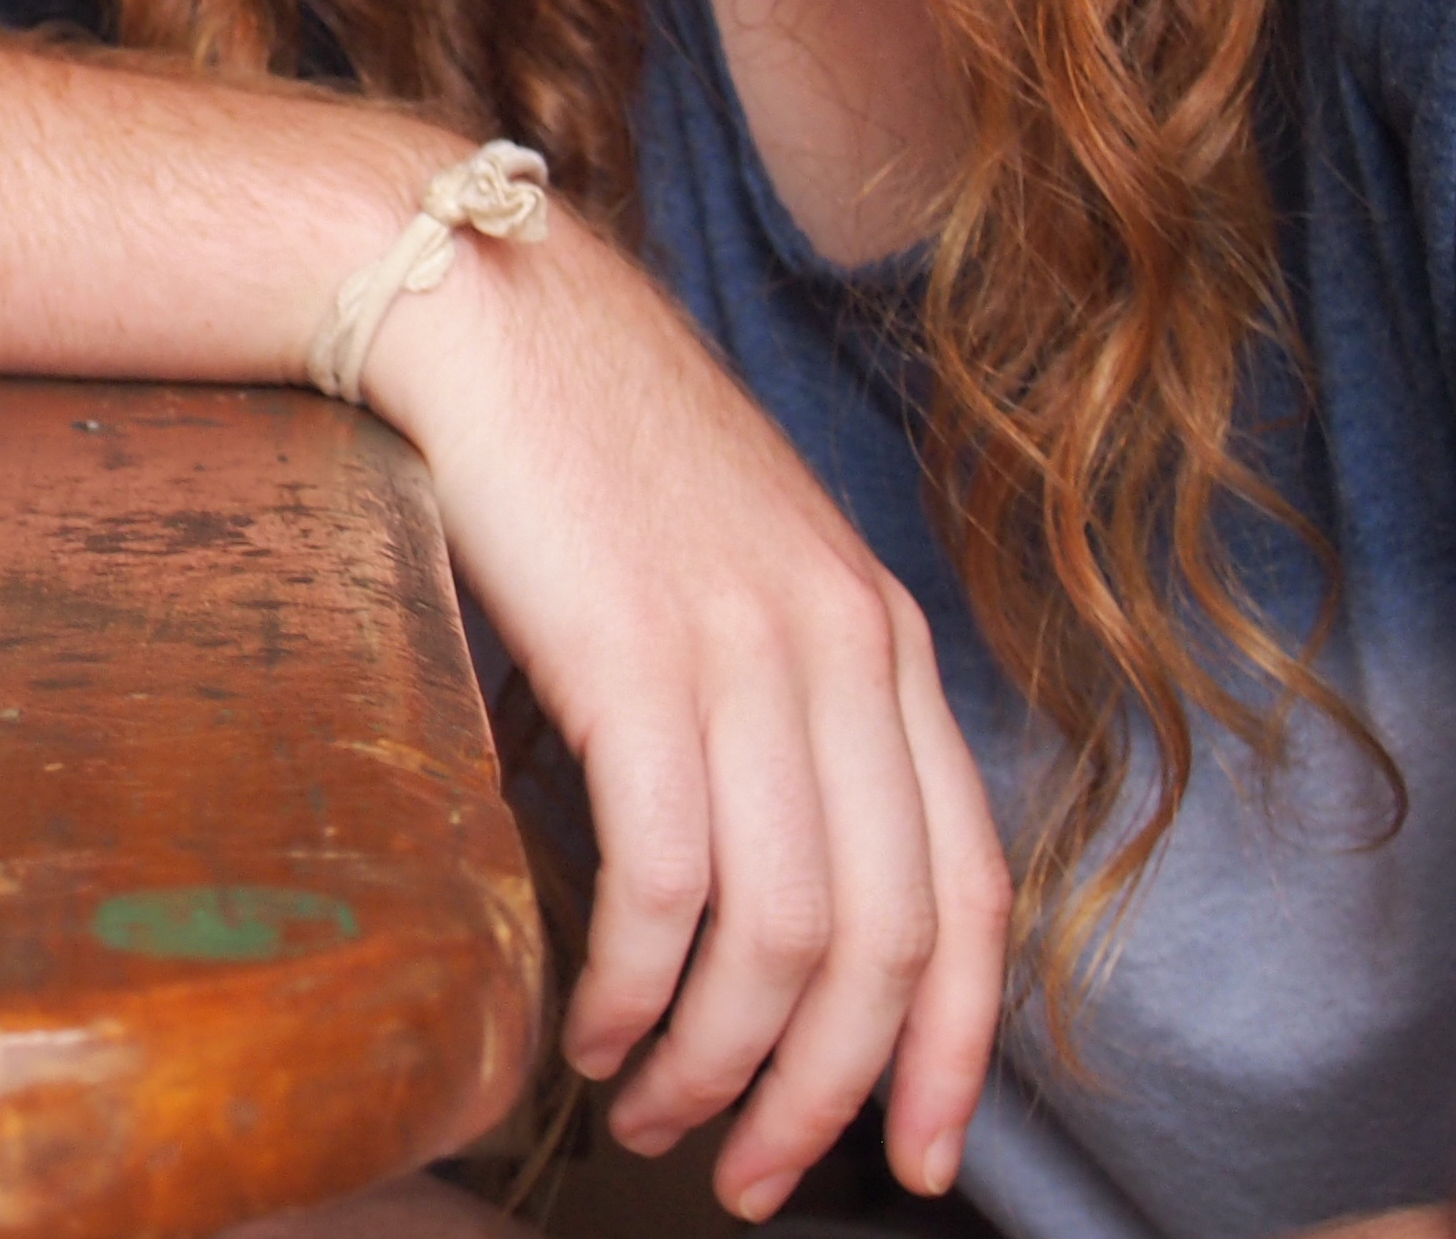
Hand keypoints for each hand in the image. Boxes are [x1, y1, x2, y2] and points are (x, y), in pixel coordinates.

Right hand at [359, 211, 1010, 1222]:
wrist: (485, 304)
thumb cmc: (582, 441)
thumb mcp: (731, 567)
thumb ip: (781, 695)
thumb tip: (768, 878)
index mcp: (885, 639)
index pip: (970, 892)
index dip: (954, 1049)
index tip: (911, 1155)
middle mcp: (846, 654)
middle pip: (886, 944)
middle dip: (828, 1097)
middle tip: (744, 1176)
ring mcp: (750, 657)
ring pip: (784, 939)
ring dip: (718, 1064)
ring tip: (649, 1114)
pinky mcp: (638, 663)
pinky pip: (670, 888)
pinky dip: (637, 991)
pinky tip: (591, 1024)